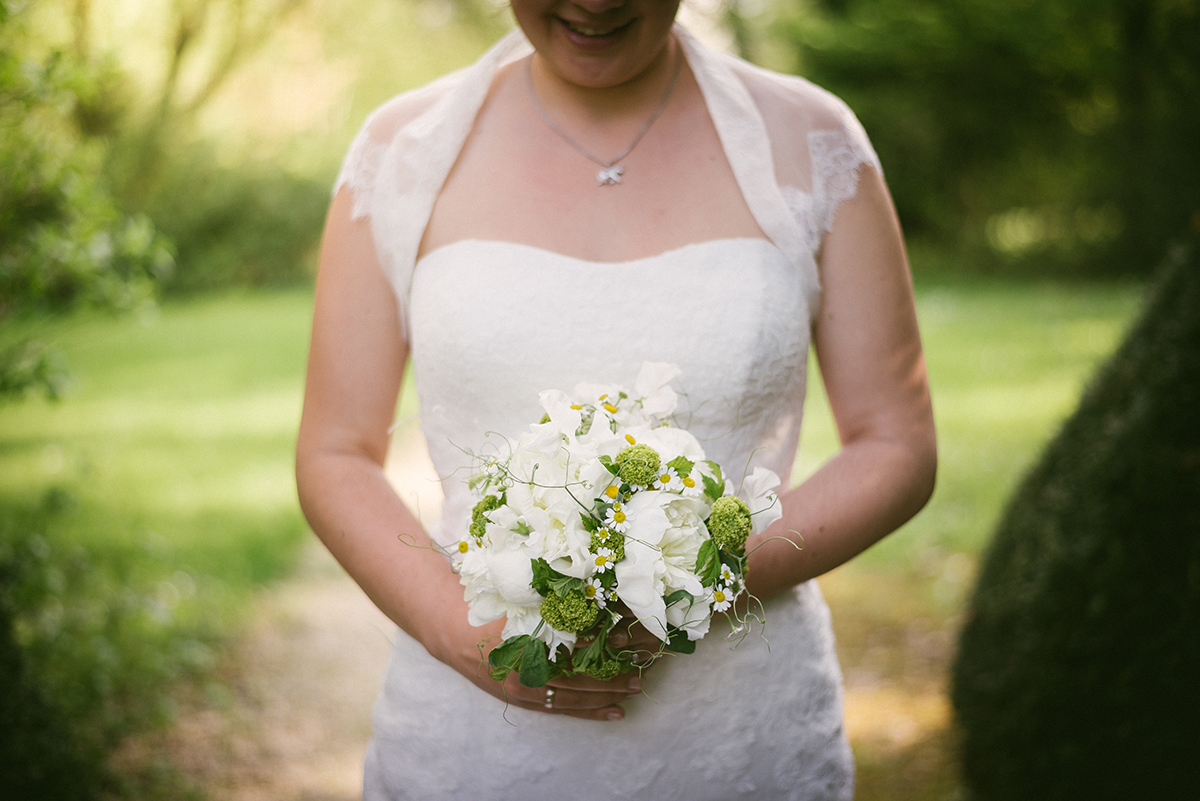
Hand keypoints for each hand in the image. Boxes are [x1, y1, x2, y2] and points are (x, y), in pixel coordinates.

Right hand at [432, 605, 661, 720]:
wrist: (453, 631)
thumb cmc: (490, 606)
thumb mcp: (522, 596)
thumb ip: (554, 598)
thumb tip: (596, 592)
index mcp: (526, 637)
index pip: (572, 640)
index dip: (600, 638)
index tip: (624, 634)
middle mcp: (527, 666)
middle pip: (579, 671)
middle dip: (613, 670)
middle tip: (641, 665)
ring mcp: (525, 686)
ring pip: (575, 694)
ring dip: (608, 692)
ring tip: (635, 688)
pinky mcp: (524, 699)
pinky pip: (563, 708)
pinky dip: (590, 709)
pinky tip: (613, 711)